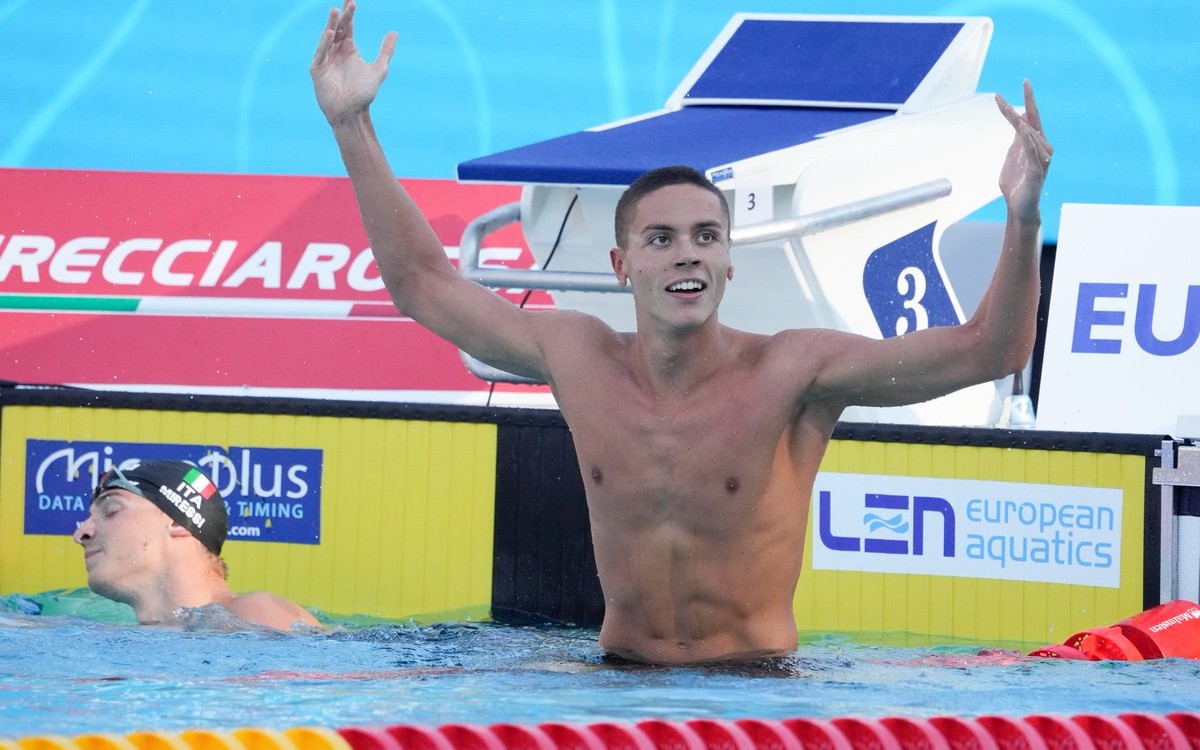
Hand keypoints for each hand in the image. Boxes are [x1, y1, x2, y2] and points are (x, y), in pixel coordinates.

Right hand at [310, 0, 396, 126]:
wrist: (353, 113)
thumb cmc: (364, 94)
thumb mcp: (379, 69)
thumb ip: (386, 51)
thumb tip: (394, 32)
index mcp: (349, 50)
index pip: (348, 27)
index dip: (350, 14)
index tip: (352, 1)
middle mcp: (336, 52)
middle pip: (339, 29)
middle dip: (342, 16)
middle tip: (348, 2)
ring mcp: (325, 60)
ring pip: (327, 38)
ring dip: (331, 25)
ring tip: (335, 11)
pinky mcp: (317, 70)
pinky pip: (321, 53)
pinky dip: (325, 43)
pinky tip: (330, 33)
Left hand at [995, 80, 1052, 221]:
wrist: (1019, 208)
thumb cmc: (1016, 184)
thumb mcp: (1013, 156)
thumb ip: (1017, 140)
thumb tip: (1020, 121)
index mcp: (1035, 143)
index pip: (1032, 117)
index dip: (1028, 99)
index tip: (1025, 81)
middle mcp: (1043, 148)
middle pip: (1030, 122)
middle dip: (1019, 106)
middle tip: (1008, 90)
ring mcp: (1041, 159)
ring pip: (1030, 134)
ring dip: (1017, 121)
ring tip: (1003, 107)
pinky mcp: (1037, 170)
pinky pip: (1032, 151)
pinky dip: (1027, 139)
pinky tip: (1021, 129)